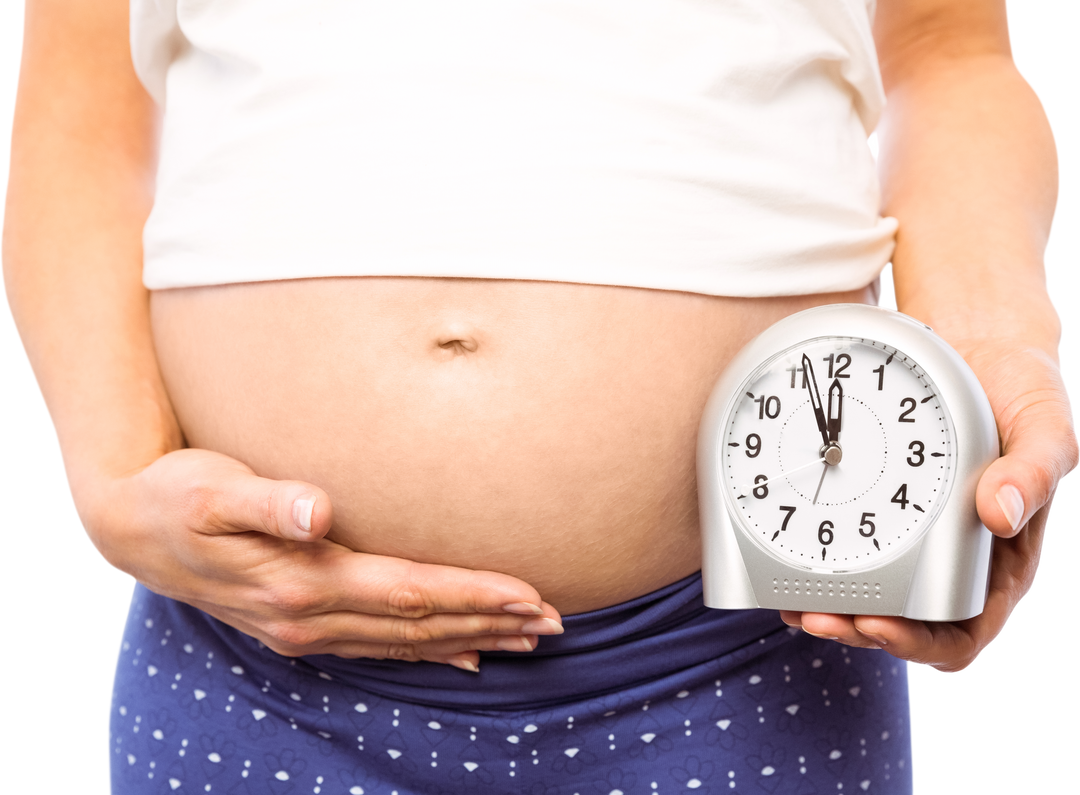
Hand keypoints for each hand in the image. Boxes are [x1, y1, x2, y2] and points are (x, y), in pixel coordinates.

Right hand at [83, 448, 563, 670]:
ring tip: (526, 636)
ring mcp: (304, 629)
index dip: (473, 594)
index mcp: (302, 584)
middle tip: (554, 622)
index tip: (530, 594)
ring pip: (407, 641)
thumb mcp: (213, 489)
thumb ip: (269, 500)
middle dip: (490, 621)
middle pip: (420, 624)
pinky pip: (380, 646)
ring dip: (470, 637)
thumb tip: (318, 512)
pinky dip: (427, 650)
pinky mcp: (300, 625)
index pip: (409, 594)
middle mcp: (309, 618)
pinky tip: (463, 654)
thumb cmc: (177, 495)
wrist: (129, 529)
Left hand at [781, 338, 1077, 673]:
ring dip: (830, 609)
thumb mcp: (1044, 424)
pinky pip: (843, 548)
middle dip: (857, 631)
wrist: (978, 345)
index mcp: (999, 562)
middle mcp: (952, 559)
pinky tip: (784, 562)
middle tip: (815, 618)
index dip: (920, 644)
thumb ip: (1034, 469)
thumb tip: (1002, 516)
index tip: (878, 625)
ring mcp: (911, 537)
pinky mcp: (874, 507)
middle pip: (904, 626)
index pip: (963, 632)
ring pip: (867, 596)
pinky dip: (814, 563)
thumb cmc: (1020, 392)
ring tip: (791, 604)